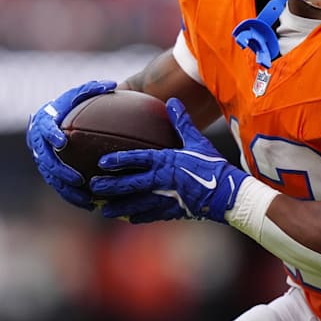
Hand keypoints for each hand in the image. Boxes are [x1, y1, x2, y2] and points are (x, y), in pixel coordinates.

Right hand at [26, 79, 116, 209]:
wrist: (50, 119)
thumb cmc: (67, 104)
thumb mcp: (77, 95)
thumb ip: (92, 89)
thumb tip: (113, 84)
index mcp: (44, 122)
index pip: (44, 129)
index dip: (51, 135)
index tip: (61, 141)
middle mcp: (39, 143)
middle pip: (46, 160)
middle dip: (60, 170)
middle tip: (77, 179)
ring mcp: (42, 159)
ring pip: (51, 178)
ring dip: (66, 190)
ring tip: (85, 199)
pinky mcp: (49, 171)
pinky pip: (59, 187)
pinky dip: (73, 196)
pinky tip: (90, 205)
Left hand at [92, 98, 248, 222]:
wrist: (228, 193)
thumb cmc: (213, 165)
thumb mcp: (198, 141)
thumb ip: (182, 122)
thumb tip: (172, 101)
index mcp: (167, 161)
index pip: (137, 159)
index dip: (119, 160)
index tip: (102, 162)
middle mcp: (162, 181)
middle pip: (130, 184)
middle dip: (110, 186)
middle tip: (93, 187)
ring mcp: (166, 198)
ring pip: (136, 204)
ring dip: (118, 206)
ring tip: (102, 210)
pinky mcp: (173, 211)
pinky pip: (151, 215)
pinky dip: (138, 217)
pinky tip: (128, 218)